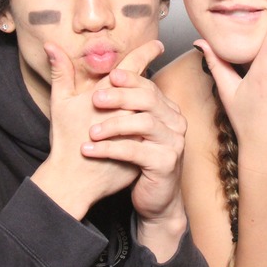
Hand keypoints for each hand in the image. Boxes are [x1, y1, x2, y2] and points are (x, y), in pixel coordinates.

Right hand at [30, 41, 152, 218]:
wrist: (74, 180)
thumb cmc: (65, 140)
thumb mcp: (61, 103)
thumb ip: (61, 71)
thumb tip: (51, 44)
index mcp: (107, 95)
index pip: (132, 68)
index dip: (146, 53)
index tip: (157, 45)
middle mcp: (126, 110)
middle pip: (148, 85)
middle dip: (155, 72)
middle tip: (162, 57)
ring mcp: (137, 130)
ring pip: (155, 107)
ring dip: (158, 97)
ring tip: (160, 86)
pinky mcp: (144, 147)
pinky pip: (156, 130)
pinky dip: (157, 120)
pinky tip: (160, 114)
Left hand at [83, 41, 188, 259]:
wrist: (155, 198)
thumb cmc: (137, 158)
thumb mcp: (126, 128)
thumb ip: (116, 100)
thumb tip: (92, 68)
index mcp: (167, 109)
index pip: (149, 86)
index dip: (130, 79)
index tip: (110, 75)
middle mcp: (175, 122)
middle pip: (148, 99)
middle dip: (120, 97)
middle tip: (95, 100)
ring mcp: (174, 142)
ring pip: (143, 123)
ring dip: (113, 125)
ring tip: (91, 132)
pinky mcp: (166, 163)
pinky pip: (136, 150)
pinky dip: (111, 149)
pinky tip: (90, 151)